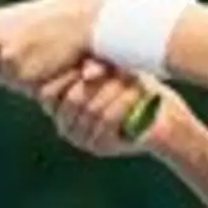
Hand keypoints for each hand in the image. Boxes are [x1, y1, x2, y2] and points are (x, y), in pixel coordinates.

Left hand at [0, 0, 103, 96]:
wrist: (88, 20)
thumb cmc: (58, 18)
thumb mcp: (19, 20)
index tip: (9, 50)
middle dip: (12, 69)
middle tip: (36, 48)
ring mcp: (4, 59)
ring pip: (11, 83)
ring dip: (28, 76)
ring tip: (47, 53)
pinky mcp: (22, 74)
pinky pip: (28, 89)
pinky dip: (42, 82)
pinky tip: (54, 63)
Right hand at [39, 60, 180, 158]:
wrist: (160, 118)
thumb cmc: (130, 86)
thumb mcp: (110, 70)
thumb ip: (95, 67)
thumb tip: (89, 73)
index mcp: (58, 108)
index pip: (48, 93)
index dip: (68, 75)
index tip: (91, 61)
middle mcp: (65, 127)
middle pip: (73, 99)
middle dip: (96, 80)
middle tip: (115, 67)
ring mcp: (82, 140)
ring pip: (92, 109)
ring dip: (113, 89)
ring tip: (130, 76)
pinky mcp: (101, 147)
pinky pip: (107, 121)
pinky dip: (121, 103)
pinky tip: (133, 92)